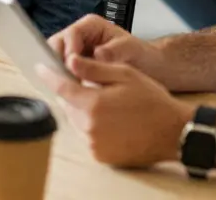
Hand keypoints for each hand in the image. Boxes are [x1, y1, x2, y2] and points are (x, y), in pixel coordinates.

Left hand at [37, 60, 190, 167]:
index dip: (49, 74)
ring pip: (75, 120)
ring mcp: (93, 143)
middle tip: (91, 86)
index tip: (41, 66)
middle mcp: (89, 126)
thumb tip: (70, 60)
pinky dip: (91, 126)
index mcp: (93, 103)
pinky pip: (86, 136)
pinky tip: (111, 120)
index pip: (60, 86)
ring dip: (82, 109)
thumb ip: (94, 69)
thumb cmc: (153, 101)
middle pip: (67, 104)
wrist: (174, 133)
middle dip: (72, 92)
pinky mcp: (99, 155)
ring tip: (107, 104)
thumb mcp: (124, 75)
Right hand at [48, 14, 168, 82]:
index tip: (73, 66)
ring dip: (59, 72)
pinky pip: (62, 72)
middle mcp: (80, 36)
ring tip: (69, 87)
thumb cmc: (141, 55)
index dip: (69, 49)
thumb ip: (115, 50)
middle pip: (57, 44)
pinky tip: (71, 91)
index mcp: (91, 26)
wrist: (149, 69)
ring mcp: (75, 51)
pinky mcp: (75, 67)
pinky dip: (64, 80)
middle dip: (59, 61)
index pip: (71, 34)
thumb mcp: (132, 50)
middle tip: (67, 78)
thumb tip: (98, 54)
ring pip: (56, 59)